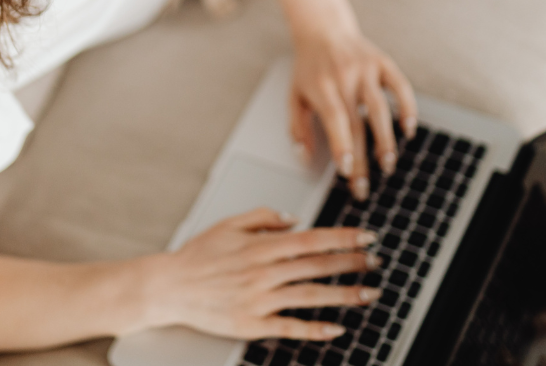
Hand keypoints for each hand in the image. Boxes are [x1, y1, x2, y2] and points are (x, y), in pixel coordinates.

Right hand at [139, 208, 381, 339]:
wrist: (168, 287)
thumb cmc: (196, 256)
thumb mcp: (228, 225)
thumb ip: (263, 216)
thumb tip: (294, 219)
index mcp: (261, 246)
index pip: (312, 239)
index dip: (343, 238)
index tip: (367, 237)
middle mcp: (264, 271)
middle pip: (318, 266)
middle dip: (352, 263)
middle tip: (377, 262)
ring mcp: (260, 299)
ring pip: (311, 295)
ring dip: (345, 295)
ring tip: (370, 294)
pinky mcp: (252, 323)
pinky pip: (290, 327)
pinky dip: (315, 328)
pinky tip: (336, 329)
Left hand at [290, 26, 416, 200]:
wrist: (323, 29)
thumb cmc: (308, 68)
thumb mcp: (294, 95)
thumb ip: (297, 128)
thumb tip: (305, 159)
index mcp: (322, 87)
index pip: (335, 120)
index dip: (342, 146)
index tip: (346, 172)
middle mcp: (345, 77)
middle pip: (357, 123)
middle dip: (362, 159)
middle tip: (364, 187)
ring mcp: (366, 69)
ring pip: (380, 108)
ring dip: (386, 139)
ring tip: (388, 164)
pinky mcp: (383, 62)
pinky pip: (400, 86)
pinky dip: (407, 108)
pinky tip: (408, 129)